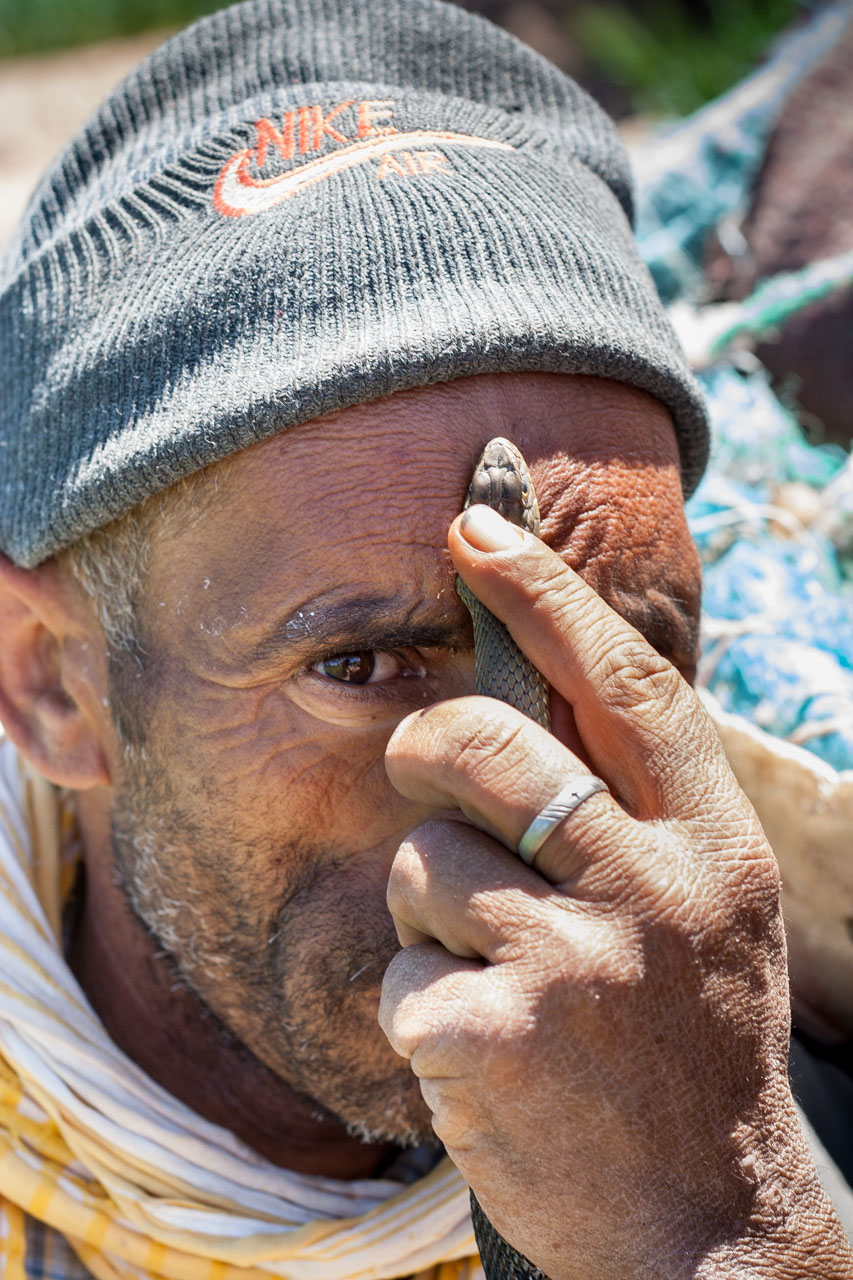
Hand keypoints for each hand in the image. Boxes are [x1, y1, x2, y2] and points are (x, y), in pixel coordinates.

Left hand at [379, 507, 852, 1279]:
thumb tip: (546, 684)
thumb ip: (638, 805)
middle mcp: (652, 886)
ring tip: (501, 978)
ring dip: (432, 916)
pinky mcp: (495, 1033)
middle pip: (482, 747)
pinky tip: (485, 1054)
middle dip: (426, 750)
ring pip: (421, 863)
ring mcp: (576, 961)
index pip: (621, 683)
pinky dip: (419, 1007)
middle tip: (430, 778)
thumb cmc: (688, 1040)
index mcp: (710, 842)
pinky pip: (397, 972)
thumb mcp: (706, 908)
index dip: (543, 594)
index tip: (472, 522)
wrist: (703, 1226)